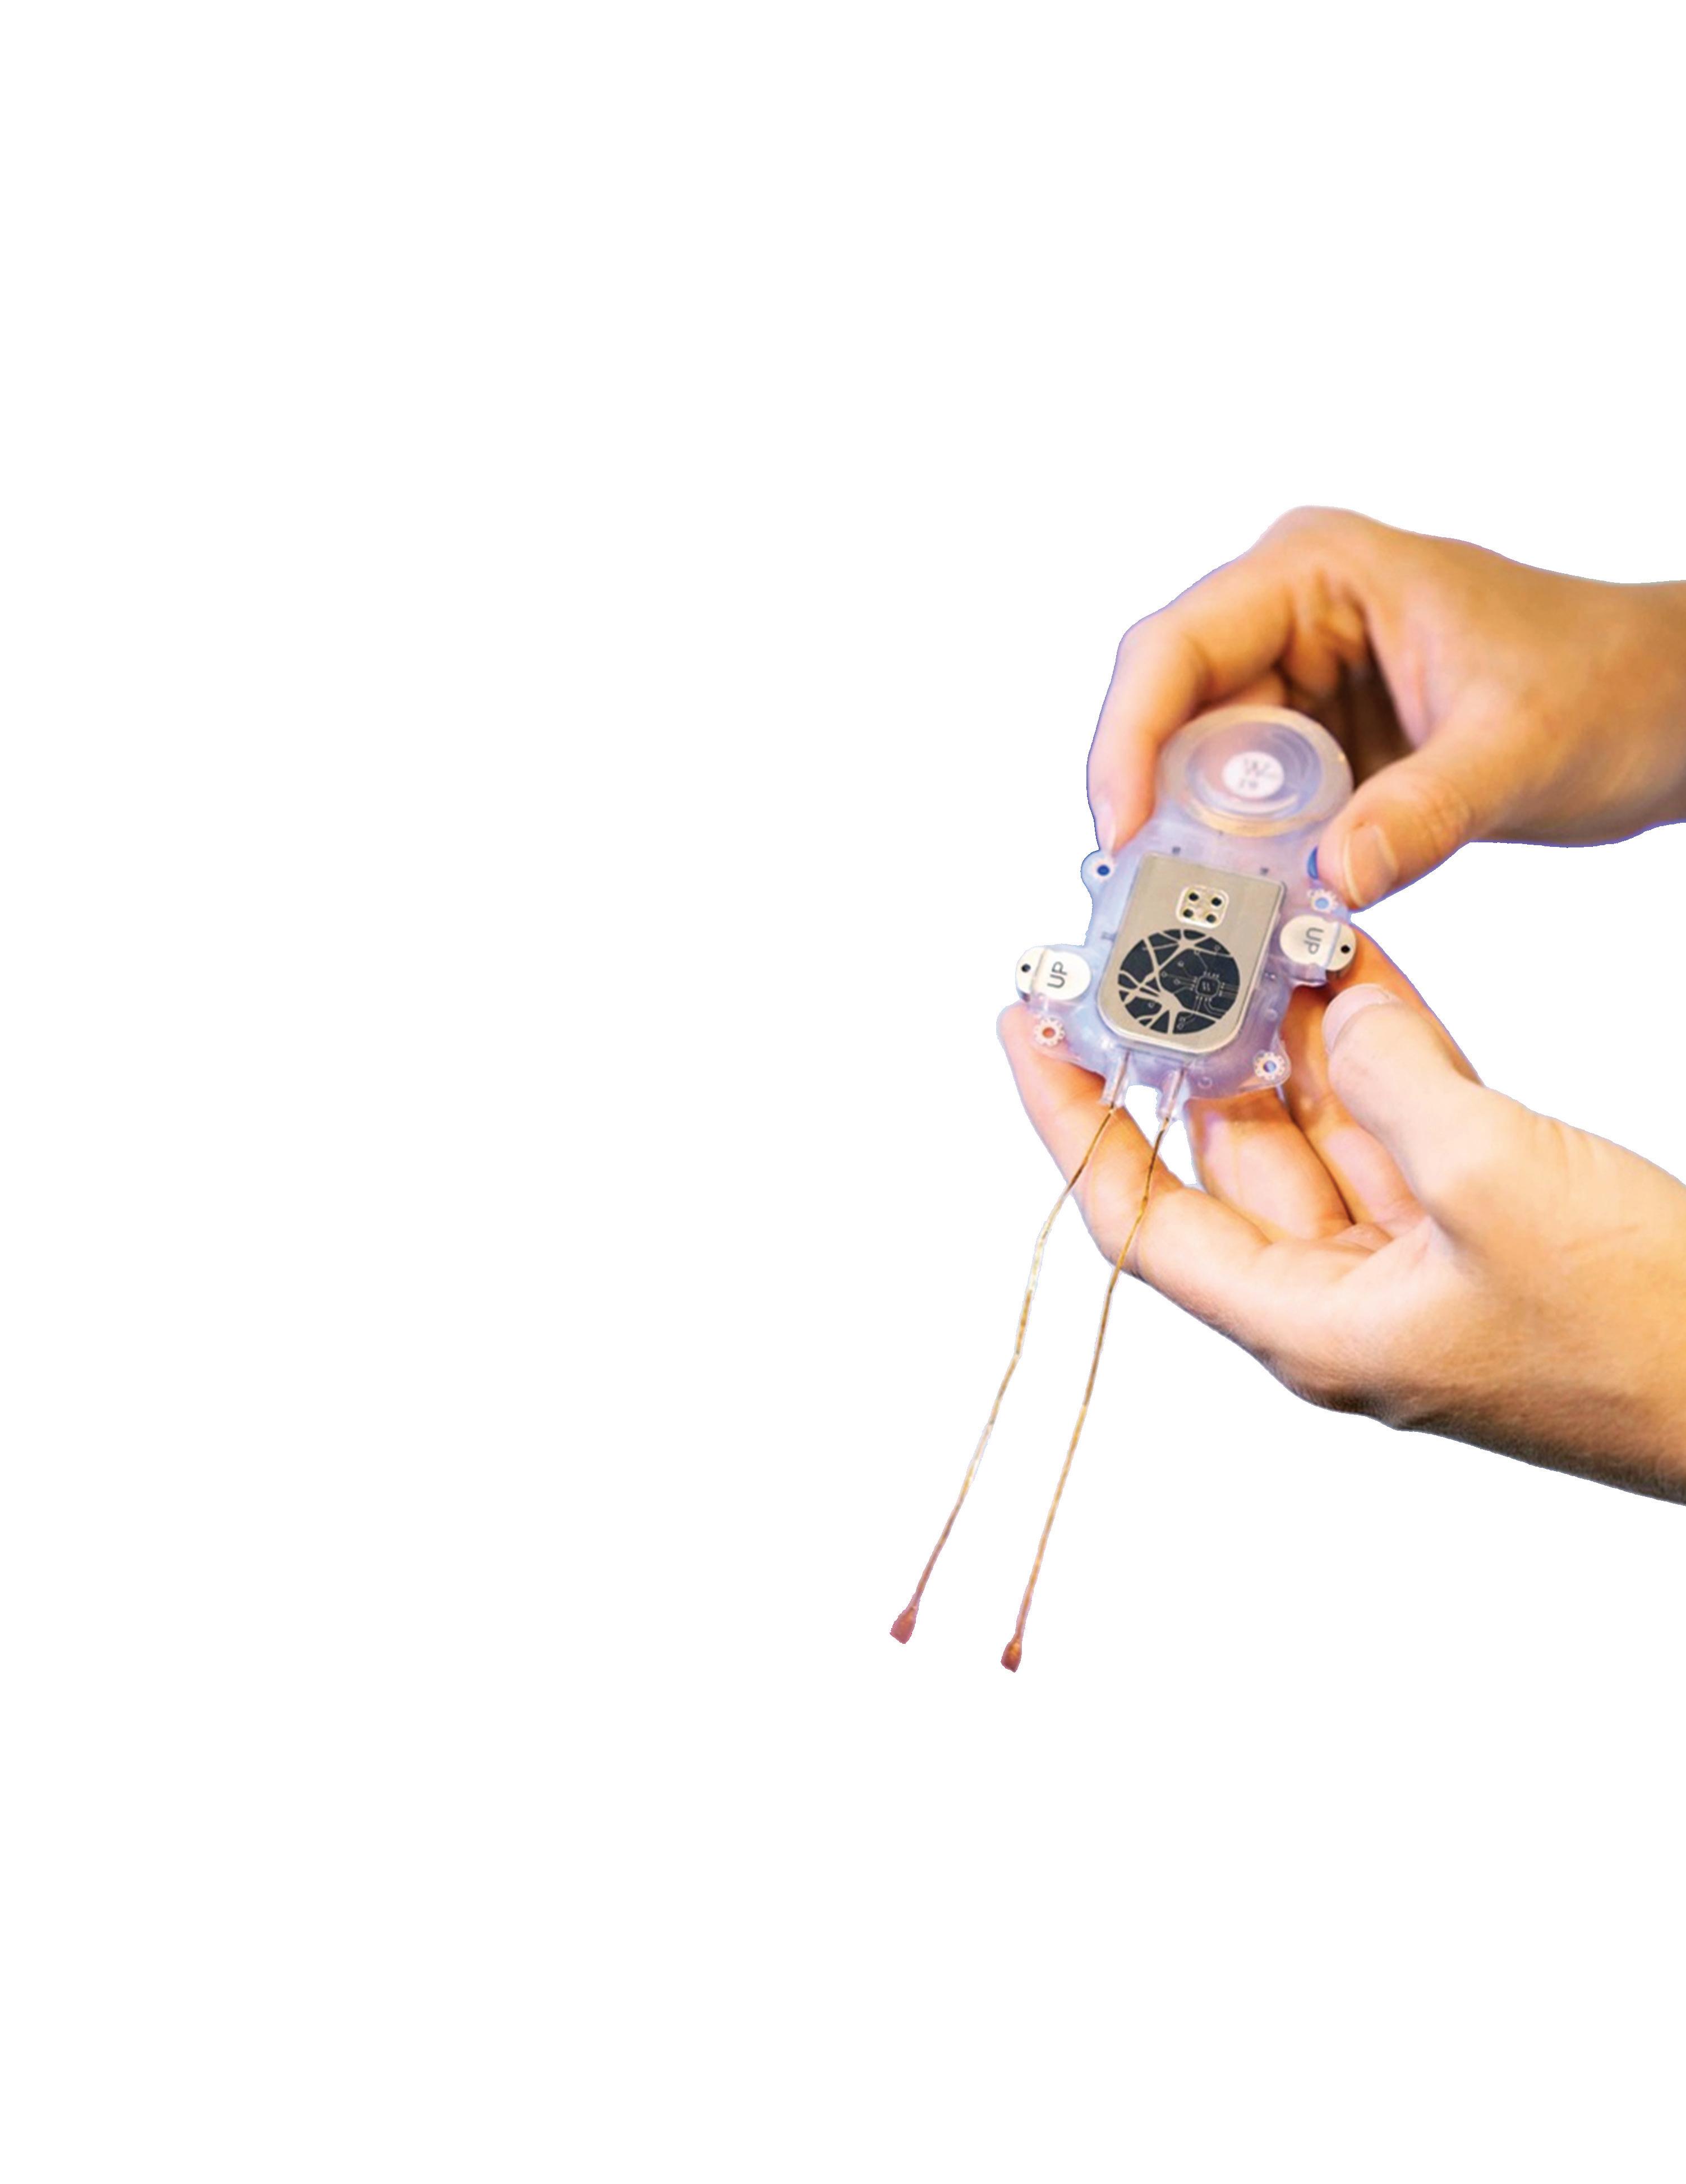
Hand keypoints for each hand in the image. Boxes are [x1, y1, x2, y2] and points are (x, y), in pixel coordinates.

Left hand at [1000, 944, 1685, 1499]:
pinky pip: (1400, 1115)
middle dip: (1187, 1046)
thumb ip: (1391, 1079)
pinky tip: (1343, 956)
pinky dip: (1375, 1039)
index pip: (1139, 1215)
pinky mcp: (1484, 1218)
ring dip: (1284, 1027)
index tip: (1024, 1024)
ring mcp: (1415, 1257)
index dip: (1073, 1119)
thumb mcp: (1496, 1181)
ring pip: (1318, 1122)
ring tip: (1238, 920)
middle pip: (1226, 1154)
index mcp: (1310, 1325)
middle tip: (1145, 939)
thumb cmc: (1643, 1331)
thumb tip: (1329, 1007)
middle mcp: (1342, 1295)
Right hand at [1089, 508, 1685, 904]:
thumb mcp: (1521, 750)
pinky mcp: (1317, 753)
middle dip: (1152, 810)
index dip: (1128, 741)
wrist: (1669, 708)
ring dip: (1193, 850)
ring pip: (1196, 774)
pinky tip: (1248, 918)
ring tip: (1195, 925)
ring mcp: (1298, 687)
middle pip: (1167, 716)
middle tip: (1149, 906)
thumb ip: (1425, 813)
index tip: (1122, 833)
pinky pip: (1246, 813)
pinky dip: (1242, 868)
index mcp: (1318, 572)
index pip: (1174, 647)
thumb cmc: (1613, 683)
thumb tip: (1330, 880)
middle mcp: (1289, 620)